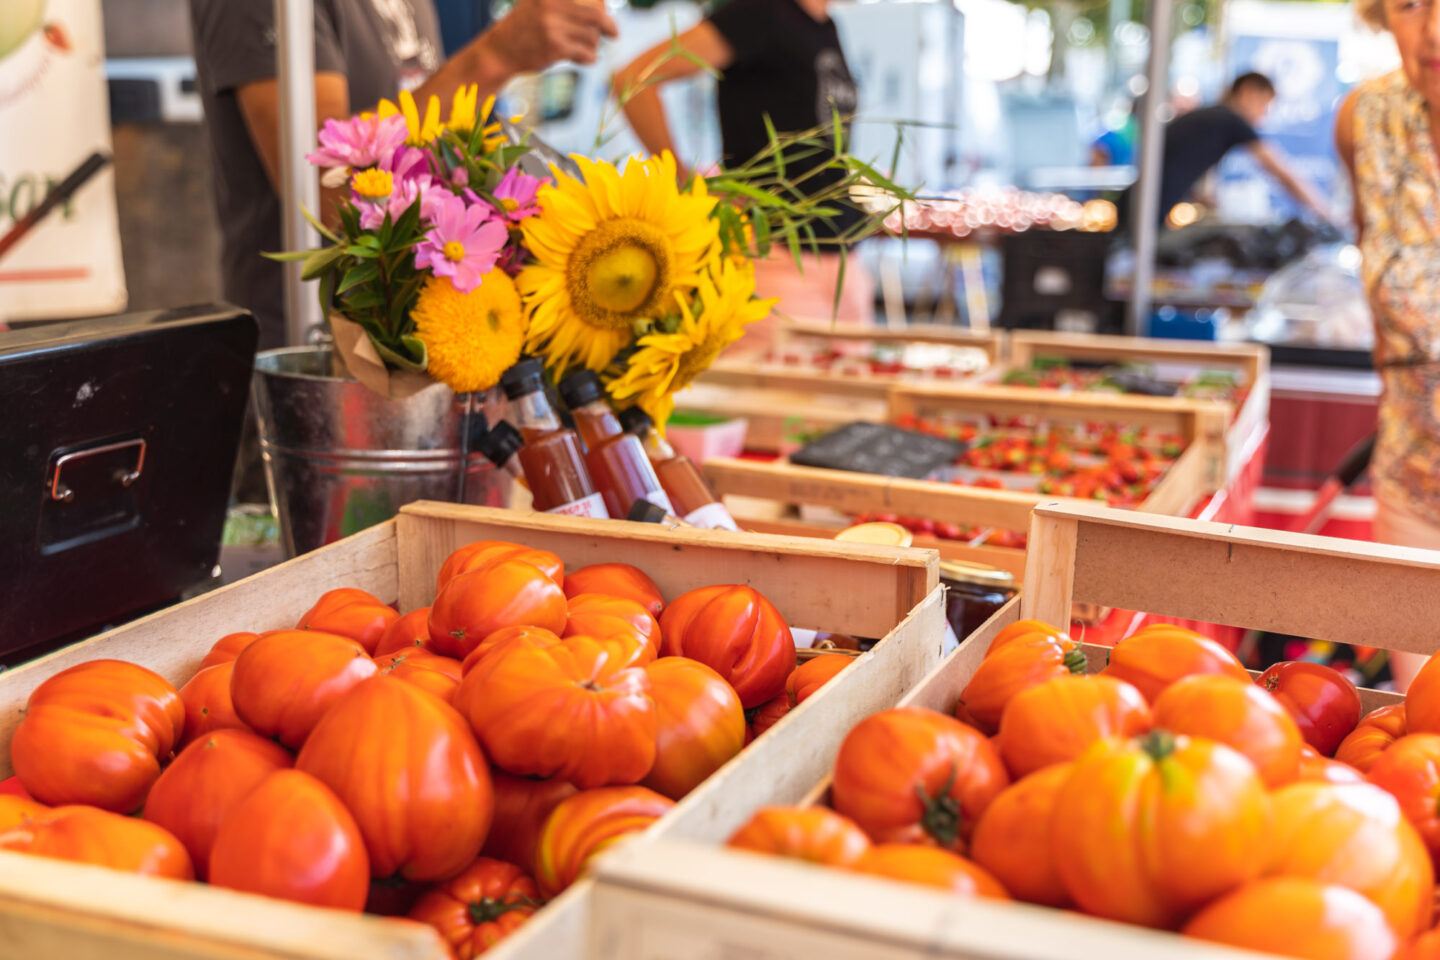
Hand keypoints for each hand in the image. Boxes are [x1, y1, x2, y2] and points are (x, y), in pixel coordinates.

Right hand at [479, 0, 618, 74]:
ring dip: (594, 46)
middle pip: (596, 15)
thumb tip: (600, 7)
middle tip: (614, 34)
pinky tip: (586, 59)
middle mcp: (552, 5)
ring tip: (587, 49)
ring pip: (592, 37)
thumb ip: (561, 4)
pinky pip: (586, 53)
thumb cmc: (522, 28)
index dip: (603, 5)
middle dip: (609, 26)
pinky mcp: (556, 47)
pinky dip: (589, 58)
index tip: (607, 12)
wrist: (499, 51)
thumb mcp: (537, 5)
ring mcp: (554, 26)